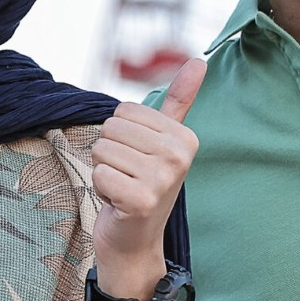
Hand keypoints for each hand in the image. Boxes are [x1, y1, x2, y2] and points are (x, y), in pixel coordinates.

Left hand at [90, 58, 206, 298]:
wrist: (135, 240)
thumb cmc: (144, 185)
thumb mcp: (164, 141)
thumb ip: (179, 100)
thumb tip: (199, 60)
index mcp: (185, 138)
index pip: (124, 111)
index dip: (121, 136)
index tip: (138, 160)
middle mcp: (179, 156)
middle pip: (111, 128)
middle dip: (110, 153)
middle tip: (127, 176)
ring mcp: (162, 179)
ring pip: (102, 150)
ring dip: (104, 172)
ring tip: (123, 188)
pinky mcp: (141, 200)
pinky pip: (100, 174)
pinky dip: (101, 190)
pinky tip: (118, 203)